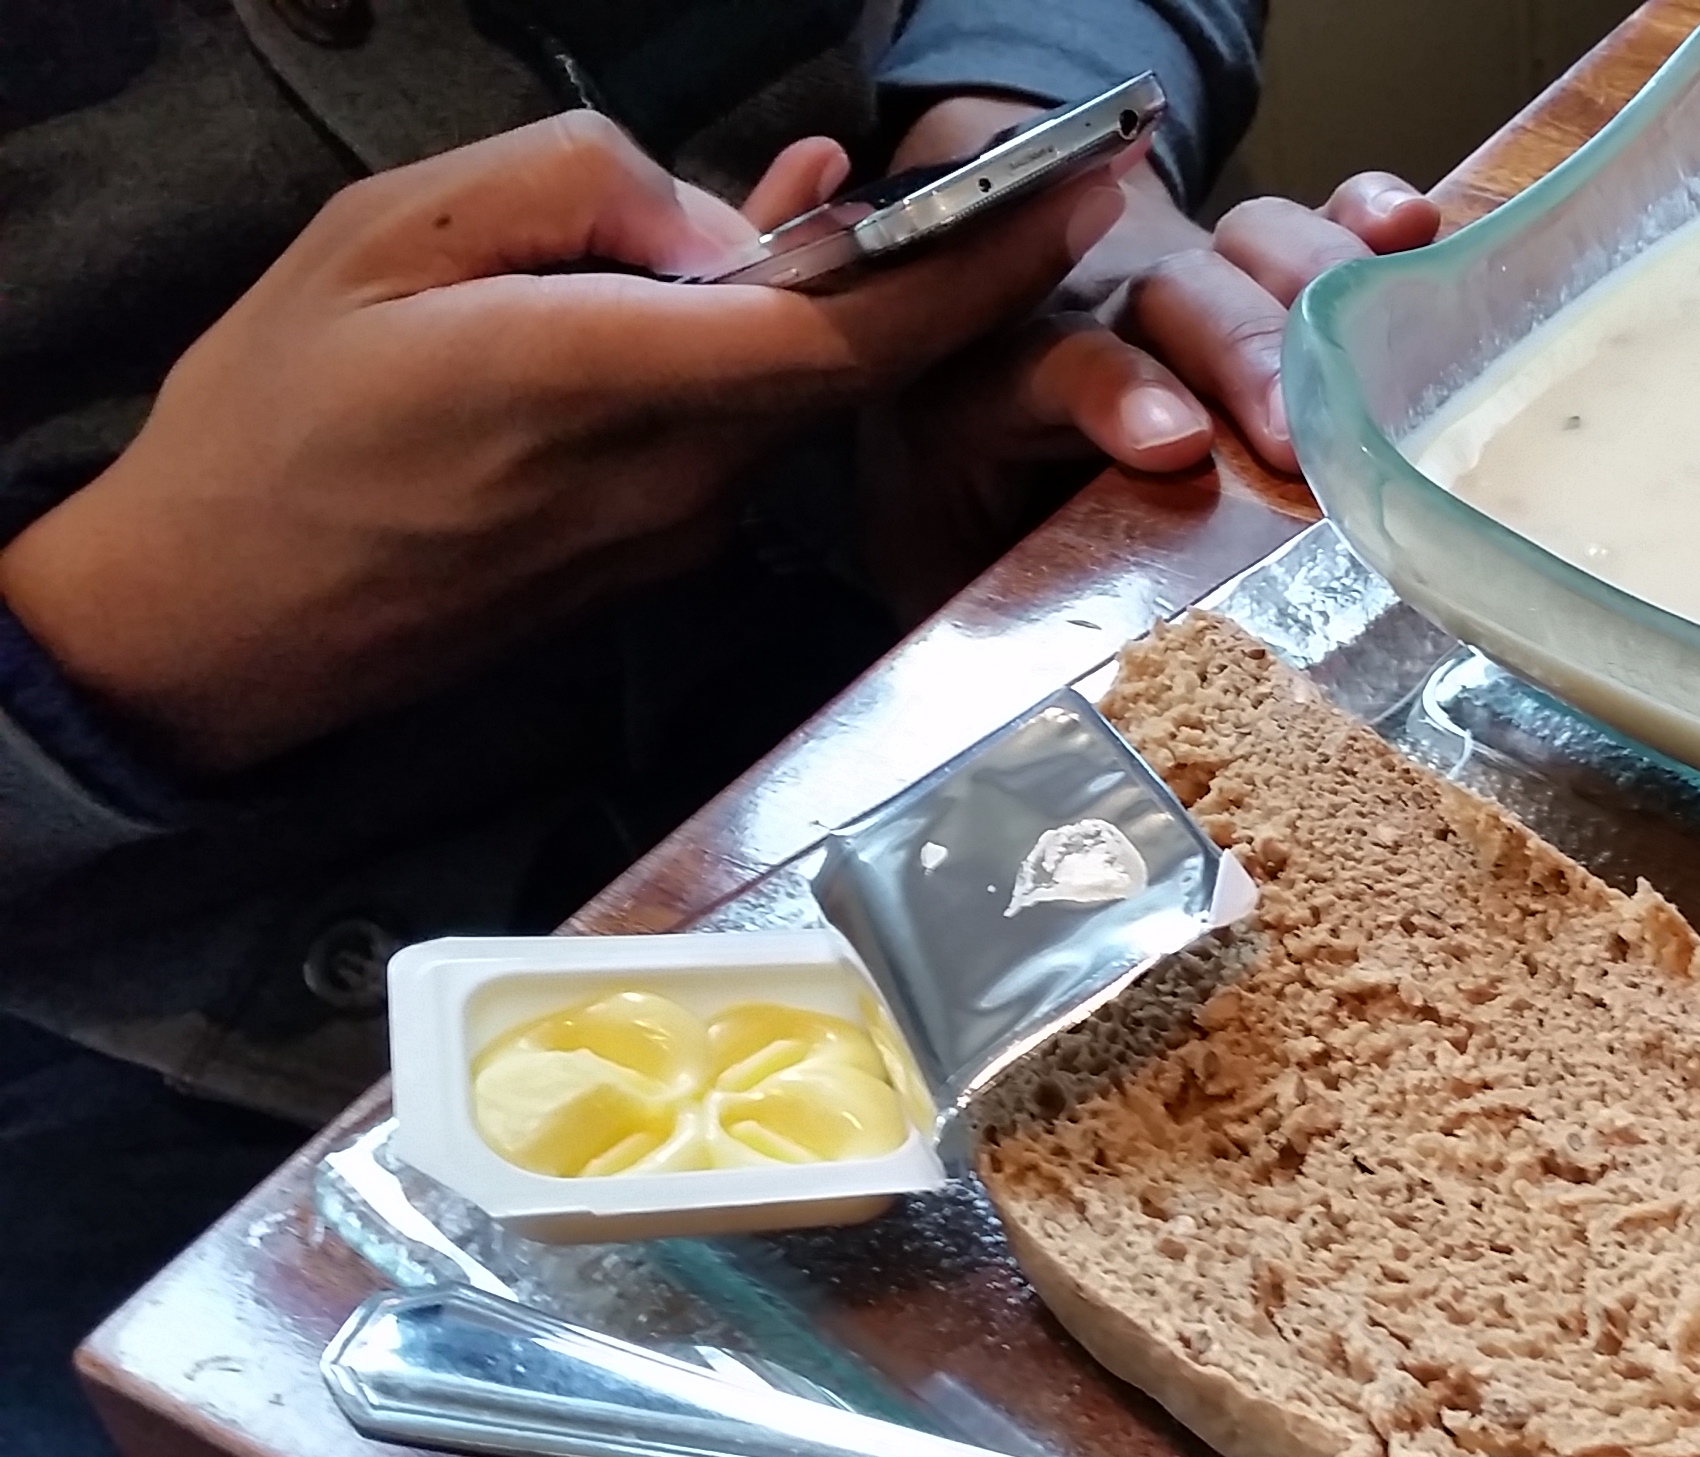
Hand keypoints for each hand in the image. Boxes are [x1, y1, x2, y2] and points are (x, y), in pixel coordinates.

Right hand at [0, 110, 1119, 774]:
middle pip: (859, 365)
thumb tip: (722, 212)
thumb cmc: (275, 417)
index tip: (1073, 198)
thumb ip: (571, 191)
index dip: (978, 270)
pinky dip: (767, 352)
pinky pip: (748, 434)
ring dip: (841, 303)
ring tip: (825, 200)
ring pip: (799, 396)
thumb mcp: (386, 234)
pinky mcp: (657, 556)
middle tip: (1040, 185)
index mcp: (606, 381)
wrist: (216, 617)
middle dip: (958, 271)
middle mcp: (673, 476)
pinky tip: (735, 281)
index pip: (849, 333)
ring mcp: (675, 531)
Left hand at [858, 105, 1440, 612]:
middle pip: (1172, 298)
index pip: (1050, 363)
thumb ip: (973, 611)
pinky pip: (1310, 226)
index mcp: (996, 379)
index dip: (1115, 391)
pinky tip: (1412, 228)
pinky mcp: (1250, 264)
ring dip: (1320, 287)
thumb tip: (1000, 712)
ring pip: (1247, 249)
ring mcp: (1179, 273)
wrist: (980, 368)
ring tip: (1387, 329)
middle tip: (1301, 433)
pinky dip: (1364, 222)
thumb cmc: (977, 496)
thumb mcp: (944, 556)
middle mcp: (1092, 305)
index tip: (1176, 443)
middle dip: (1246, 353)